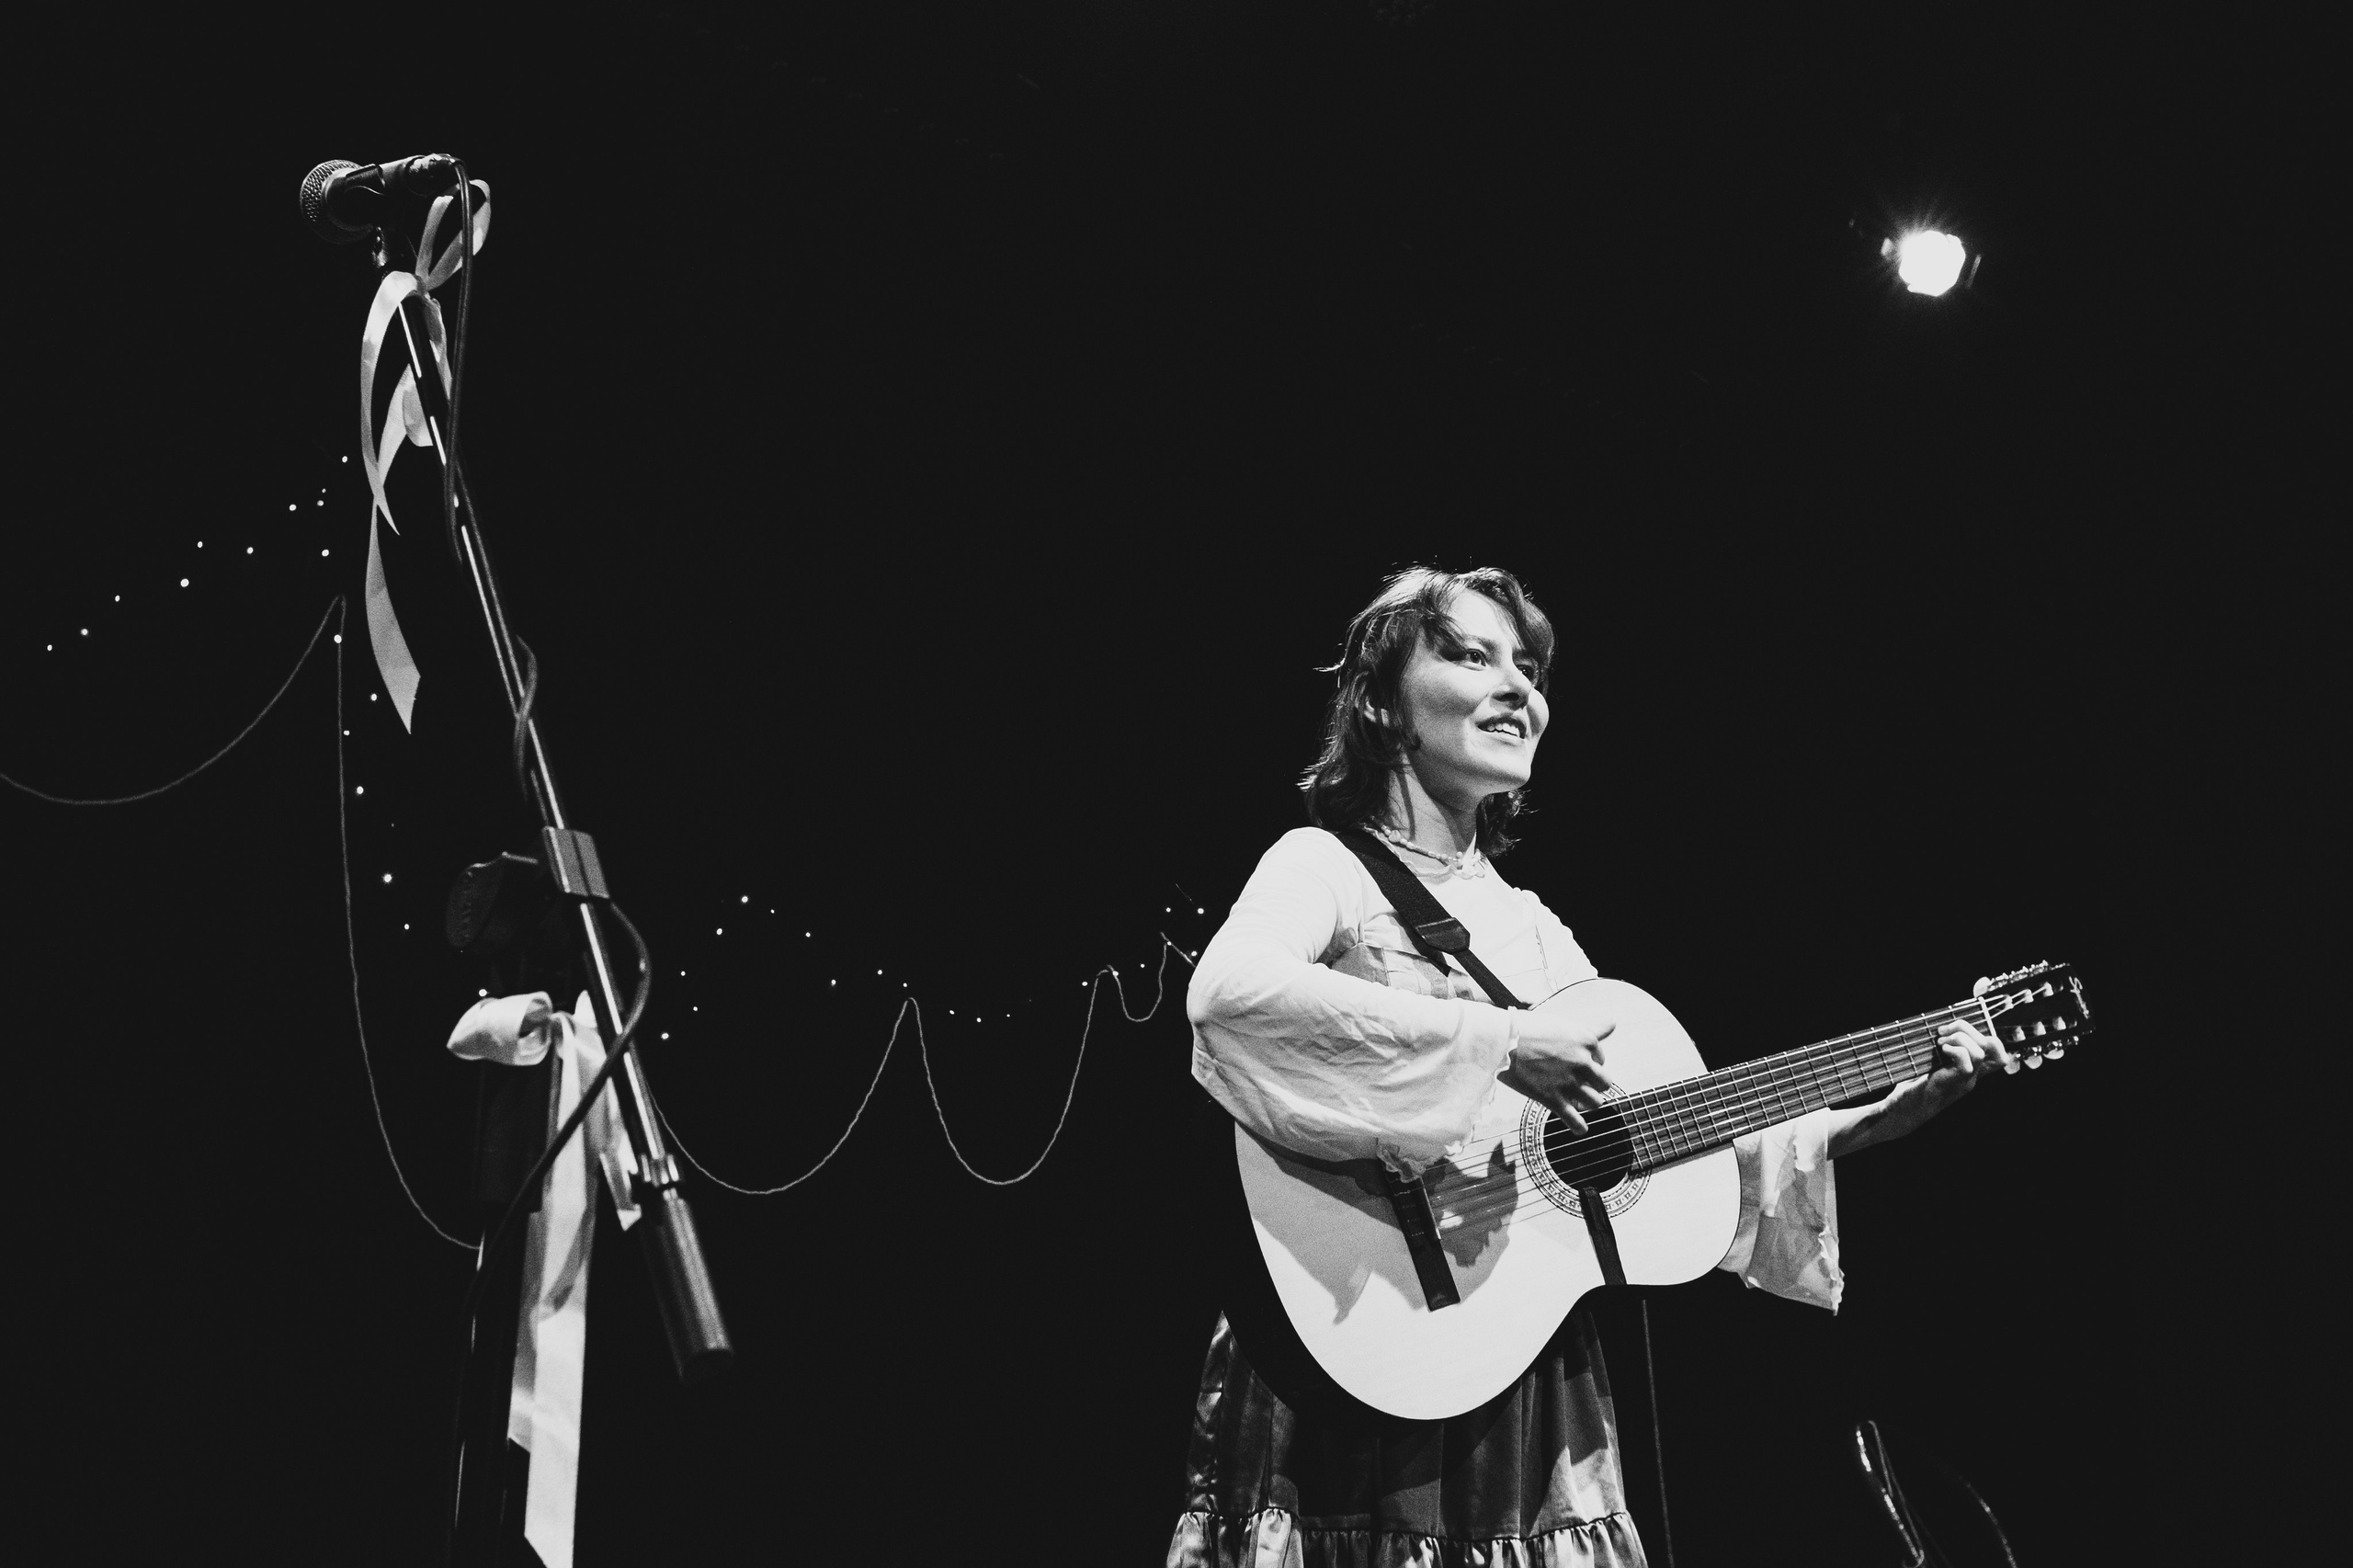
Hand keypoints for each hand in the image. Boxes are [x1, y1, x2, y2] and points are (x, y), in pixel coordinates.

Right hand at [1497, 1013, 1616, 1134]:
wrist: (1498, 1040)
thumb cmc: (1526, 1028)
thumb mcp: (1562, 1024)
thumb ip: (1593, 1028)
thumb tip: (1615, 1022)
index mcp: (1586, 1040)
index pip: (1601, 1058)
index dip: (1589, 1062)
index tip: (1575, 1062)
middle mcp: (1582, 1062)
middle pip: (1605, 1083)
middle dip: (1593, 1085)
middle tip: (1578, 1083)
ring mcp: (1569, 1082)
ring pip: (1595, 1103)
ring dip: (1587, 1103)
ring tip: (1575, 1101)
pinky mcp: (1553, 1099)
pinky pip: (1576, 1121)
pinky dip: (1579, 1127)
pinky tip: (1578, 1128)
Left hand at [1828, 1020, 2014, 1156]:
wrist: (1903, 1112)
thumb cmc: (1914, 1086)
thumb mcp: (1933, 1065)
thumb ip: (1944, 1052)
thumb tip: (1942, 1028)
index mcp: (1971, 1072)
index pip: (1999, 1055)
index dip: (1988, 1036)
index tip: (1961, 1030)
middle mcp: (1972, 1077)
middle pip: (1991, 1046)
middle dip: (1968, 1029)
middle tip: (1944, 1032)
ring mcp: (1963, 1082)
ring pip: (1979, 1052)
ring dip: (1959, 1039)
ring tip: (1940, 1042)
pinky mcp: (1950, 1084)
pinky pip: (1966, 1064)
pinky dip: (1954, 1051)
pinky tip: (1941, 1051)